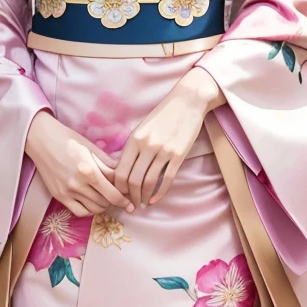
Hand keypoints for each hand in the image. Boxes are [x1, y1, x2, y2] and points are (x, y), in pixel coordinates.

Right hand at [25, 111, 133, 217]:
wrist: (42, 140)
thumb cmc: (68, 139)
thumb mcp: (91, 148)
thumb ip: (108, 164)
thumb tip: (123, 177)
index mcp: (89, 170)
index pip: (112, 193)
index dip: (124, 201)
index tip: (130, 203)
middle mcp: (78, 184)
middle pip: (104, 202)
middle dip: (114, 201)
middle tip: (119, 197)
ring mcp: (67, 192)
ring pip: (93, 209)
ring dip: (102, 206)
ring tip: (105, 198)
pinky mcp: (59, 196)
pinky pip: (78, 212)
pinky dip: (88, 210)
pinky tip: (92, 202)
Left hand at [114, 68, 224, 208]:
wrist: (187, 101)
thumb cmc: (163, 115)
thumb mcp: (142, 128)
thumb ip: (133, 147)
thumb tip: (123, 170)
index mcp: (134, 139)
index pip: (121, 171)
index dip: (118, 188)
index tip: (120, 195)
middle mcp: (147, 146)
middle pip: (133, 180)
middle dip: (131, 197)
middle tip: (131, 205)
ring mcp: (163, 151)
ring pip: (149, 182)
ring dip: (144, 197)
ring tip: (143, 204)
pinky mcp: (178, 155)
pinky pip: (167, 179)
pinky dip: (160, 193)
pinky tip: (155, 199)